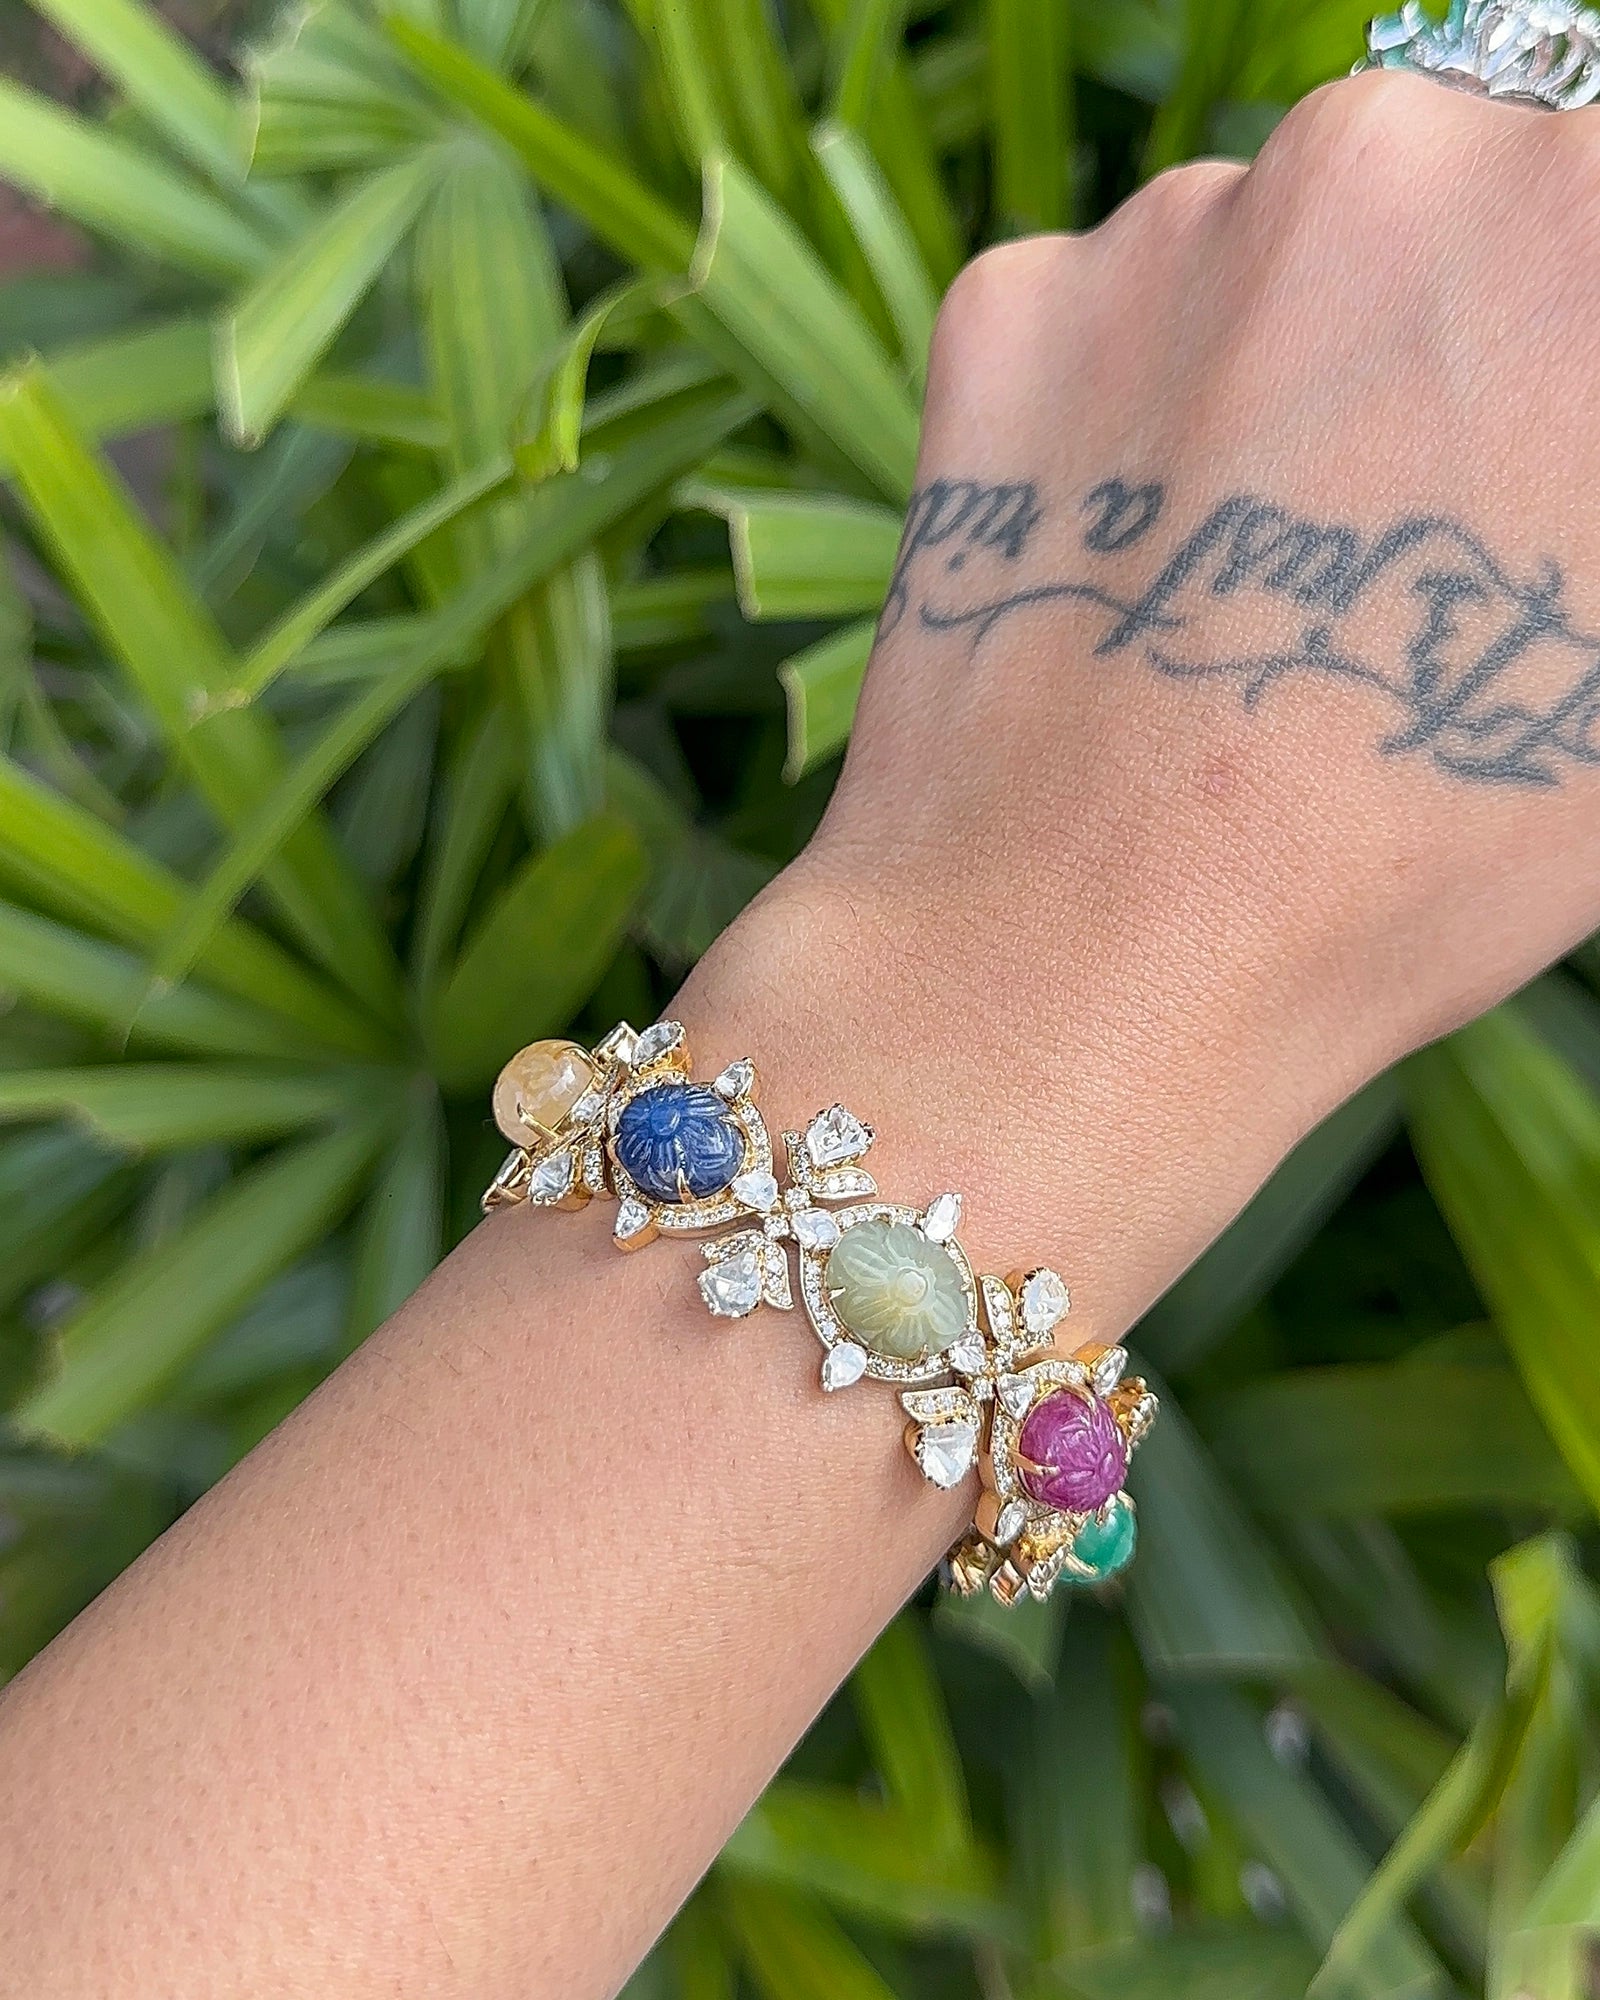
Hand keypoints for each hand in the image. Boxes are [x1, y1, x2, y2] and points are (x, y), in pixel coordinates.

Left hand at [690, 71, 1599, 1327]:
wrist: (1088, 959)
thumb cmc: (1417, 850)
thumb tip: (1563, 427)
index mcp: (1594, 220)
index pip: (1589, 227)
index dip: (1557, 378)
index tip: (1523, 475)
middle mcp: (1392, 154)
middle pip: (1456, 204)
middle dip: (1451, 337)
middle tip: (1408, 528)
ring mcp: (1174, 223)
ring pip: (1271, 255)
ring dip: (1285, 364)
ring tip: (1256, 579)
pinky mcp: (1012, 305)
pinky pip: (1109, 321)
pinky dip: (1127, 410)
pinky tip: (1133, 569)